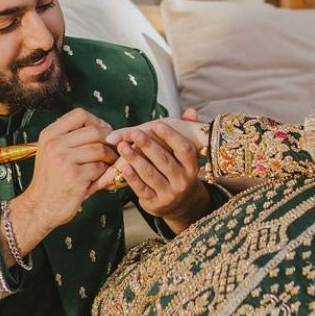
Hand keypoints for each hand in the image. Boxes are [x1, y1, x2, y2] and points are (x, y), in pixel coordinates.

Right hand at [6, 108, 116, 253]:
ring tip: (105, 165)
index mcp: (49, 135)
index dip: (97, 122)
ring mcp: (64, 161)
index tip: (103, 133)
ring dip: (108, 158)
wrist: (39, 207)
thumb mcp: (52, 153)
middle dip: (108, 141)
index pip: (80, 115)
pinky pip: (100, 168)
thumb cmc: (51, 180)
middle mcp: (55, 144)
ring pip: (100, 149)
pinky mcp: (75, 177)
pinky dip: (104, 173)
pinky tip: (97, 178)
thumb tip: (107, 130)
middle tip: (110, 151)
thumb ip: (73, 139)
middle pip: (94, 131)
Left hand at [103, 114, 210, 232]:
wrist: (179, 204)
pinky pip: (141, 188)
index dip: (171, 137)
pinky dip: (131, 176)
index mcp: (192, 167)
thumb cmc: (177, 170)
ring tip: (122, 146)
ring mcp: (169, 194)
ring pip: (150, 174)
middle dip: (148, 146)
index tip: (157, 124)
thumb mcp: (183, 156)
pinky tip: (123, 165)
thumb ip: (185, 132)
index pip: (185, 150)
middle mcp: (183, 181)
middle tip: (135, 133)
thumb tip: (190, 111)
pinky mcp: (154, 203)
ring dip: (135, 159)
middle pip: (164, 161)